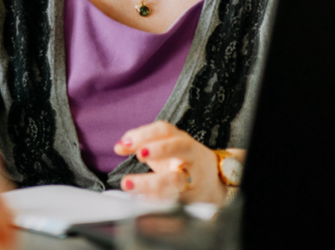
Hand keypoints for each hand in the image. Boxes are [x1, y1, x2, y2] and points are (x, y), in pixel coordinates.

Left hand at [114, 120, 244, 204]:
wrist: (215, 180)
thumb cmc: (183, 161)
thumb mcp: (165, 146)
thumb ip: (141, 143)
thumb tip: (119, 146)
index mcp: (180, 140)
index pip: (165, 130)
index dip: (146, 134)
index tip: (126, 143)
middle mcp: (189, 156)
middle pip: (179, 148)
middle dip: (159, 150)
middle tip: (139, 155)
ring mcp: (193, 178)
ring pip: (178, 179)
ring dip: (153, 183)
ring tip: (130, 185)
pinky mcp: (192, 200)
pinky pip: (177, 203)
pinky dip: (159, 205)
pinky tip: (143, 205)